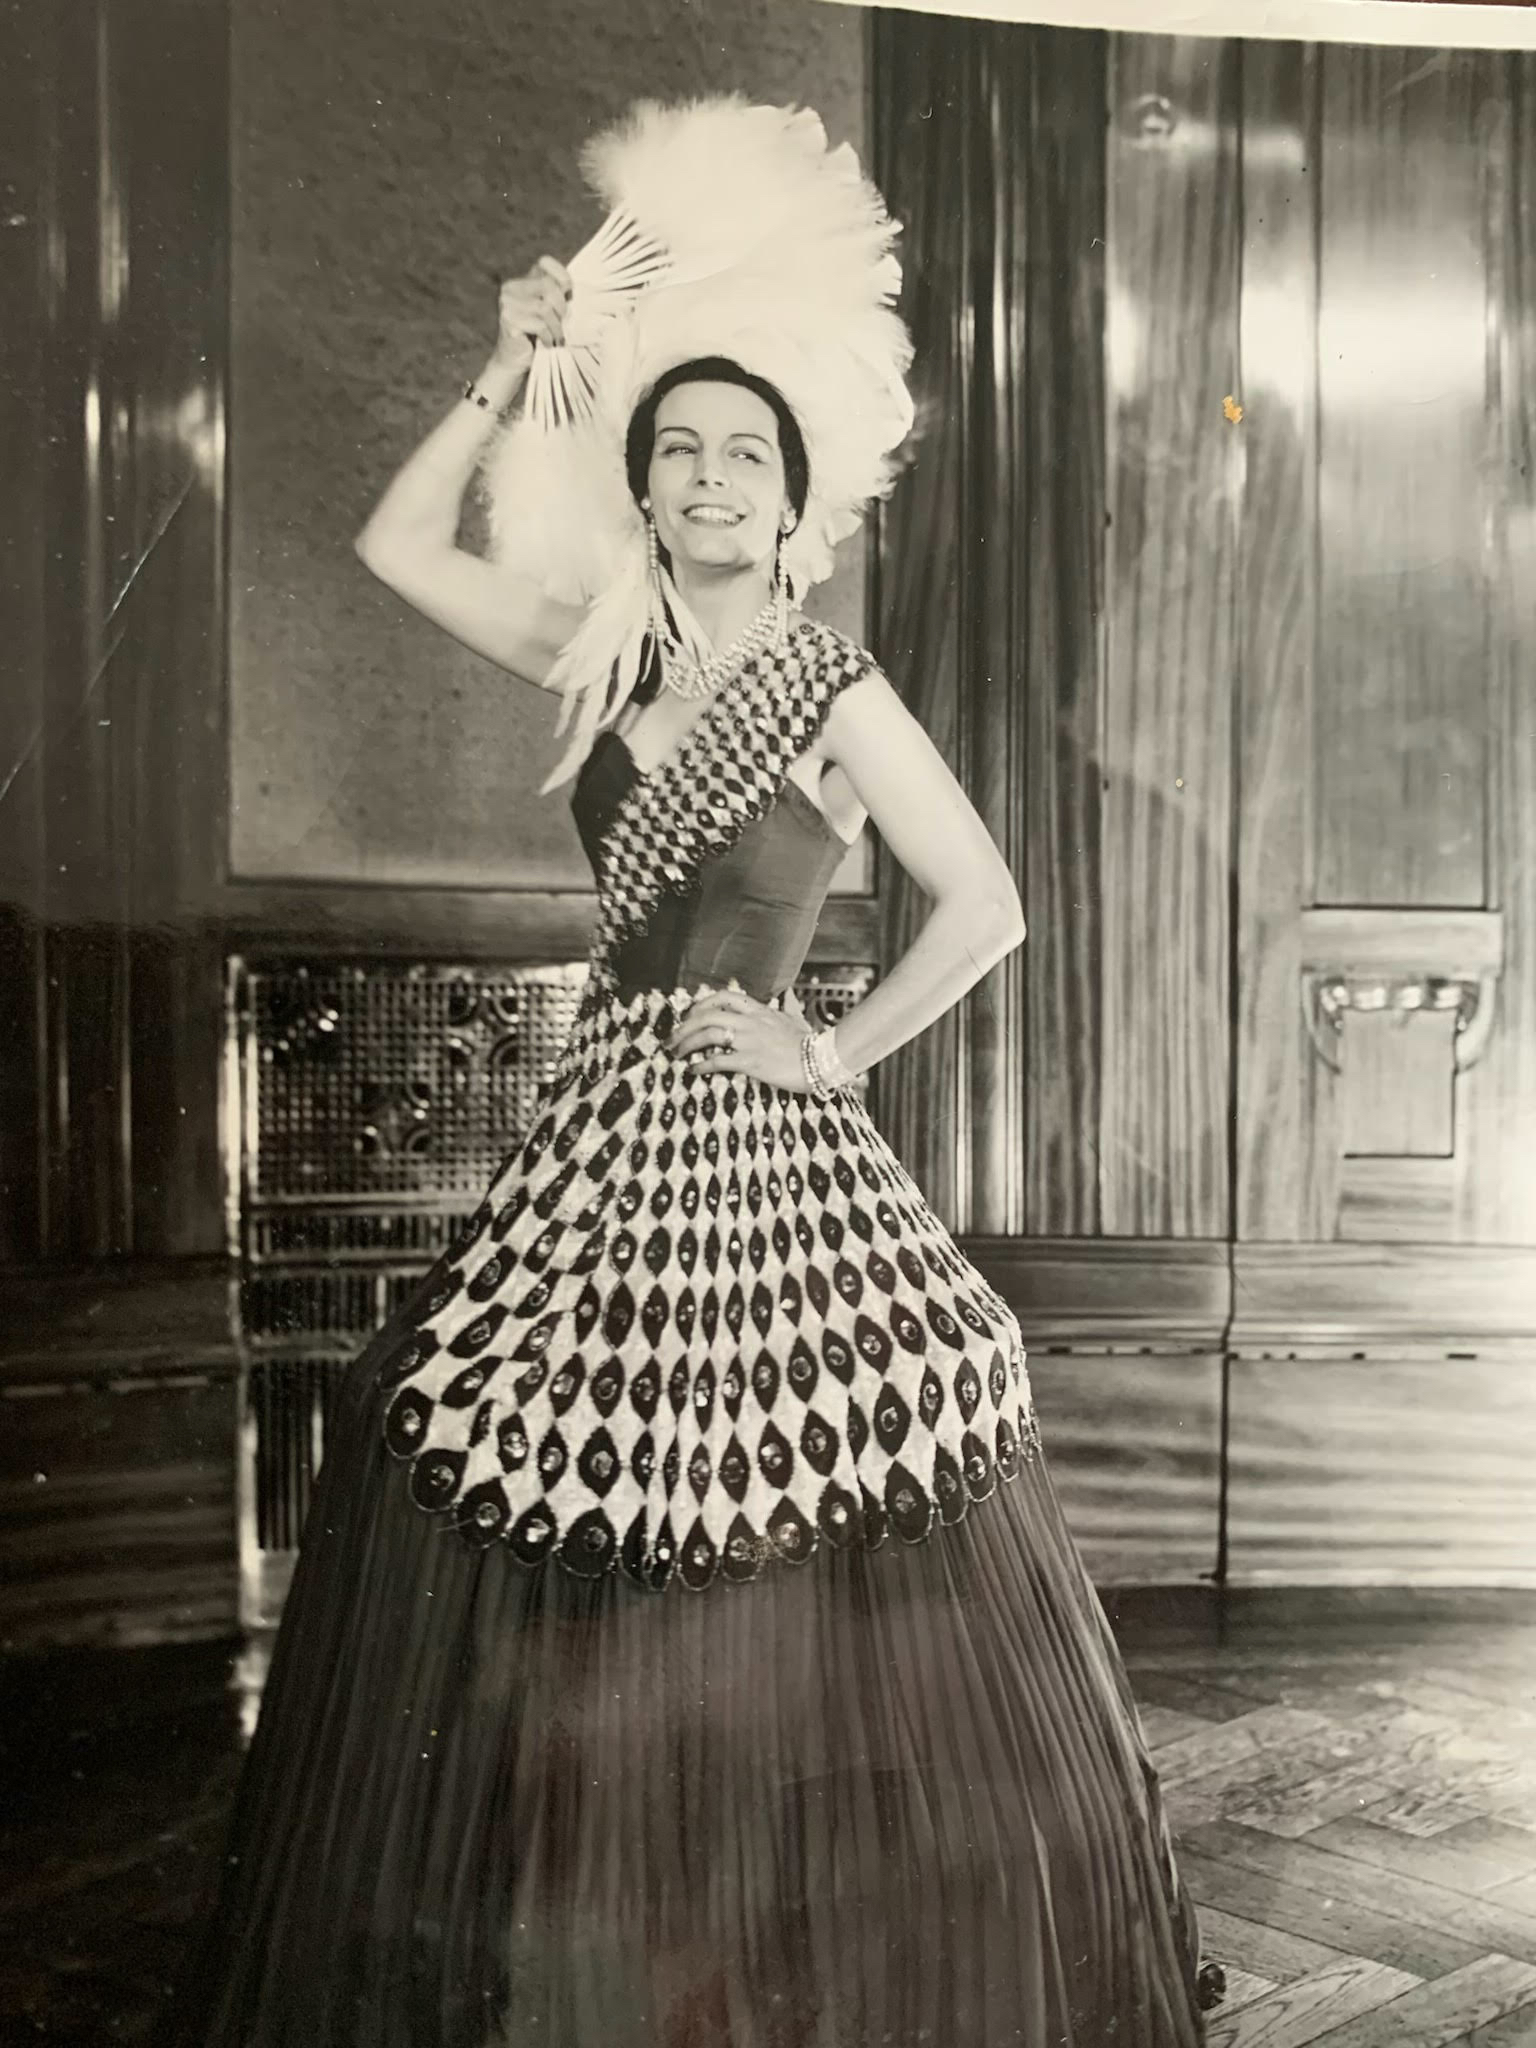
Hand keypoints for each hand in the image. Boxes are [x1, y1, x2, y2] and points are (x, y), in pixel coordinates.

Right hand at [492, 256, 571, 374]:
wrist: (516, 362)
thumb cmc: (539, 336)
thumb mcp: (552, 311)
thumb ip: (559, 295)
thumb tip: (574, 289)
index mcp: (523, 281)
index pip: (545, 262)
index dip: (562, 276)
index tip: (569, 295)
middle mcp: (511, 287)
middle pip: (548, 286)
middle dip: (562, 308)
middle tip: (562, 325)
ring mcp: (507, 303)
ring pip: (545, 308)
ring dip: (556, 327)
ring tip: (556, 338)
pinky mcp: (508, 320)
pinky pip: (539, 325)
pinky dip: (548, 337)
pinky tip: (547, 344)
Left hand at [667, 981, 812, 1092]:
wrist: (821, 1061)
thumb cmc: (809, 1042)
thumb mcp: (797, 1019)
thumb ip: (788, 1005)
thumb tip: (788, 994)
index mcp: (759, 1010)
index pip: (724, 997)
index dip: (702, 1004)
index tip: (689, 1015)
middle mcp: (751, 1022)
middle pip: (707, 1016)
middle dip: (684, 1027)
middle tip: (672, 1039)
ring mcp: (750, 1041)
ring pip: (708, 1035)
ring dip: (687, 1044)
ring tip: (676, 1054)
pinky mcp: (751, 1061)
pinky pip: (719, 1061)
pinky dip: (702, 1065)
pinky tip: (693, 1070)